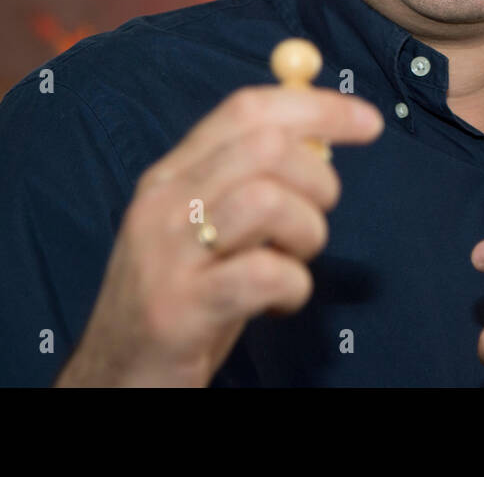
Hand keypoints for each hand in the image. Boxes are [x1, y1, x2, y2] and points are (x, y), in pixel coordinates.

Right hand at [55, 84, 382, 386]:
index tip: (369, 122)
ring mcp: (167, 256)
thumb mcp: (208, 227)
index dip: (318, 107)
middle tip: (317, 218)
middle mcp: (163, 203)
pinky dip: (293, 285)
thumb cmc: (182, 297)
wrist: (114, 377)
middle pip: (265, 146)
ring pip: (267, 200)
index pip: (248, 108)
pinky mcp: (178, 309)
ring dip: (307, 232)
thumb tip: (322, 140)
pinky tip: (281, 302)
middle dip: (318, 178)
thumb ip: (252, 181)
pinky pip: (262, 274)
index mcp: (172, 174)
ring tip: (295, 260)